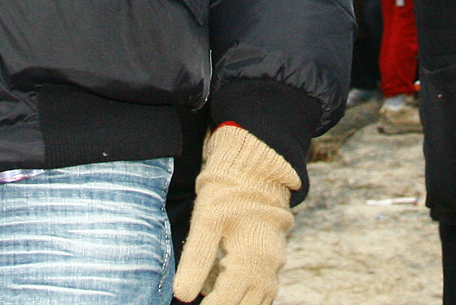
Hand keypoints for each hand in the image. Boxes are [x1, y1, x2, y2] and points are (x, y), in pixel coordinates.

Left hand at [173, 124, 296, 304]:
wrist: (256, 165)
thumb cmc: (228, 191)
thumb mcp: (205, 223)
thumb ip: (195, 262)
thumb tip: (181, 297)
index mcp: (252, 261)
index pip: (226, 302)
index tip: (186, 304)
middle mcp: (268, 268)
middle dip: (222, 304)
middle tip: (202, 297)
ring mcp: (274, 264)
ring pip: (257, 300)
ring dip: (234, 300)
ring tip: (210, 288)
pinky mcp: (272, 257)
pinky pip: (261, 288)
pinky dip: (243, 292)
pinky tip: (221, 279)